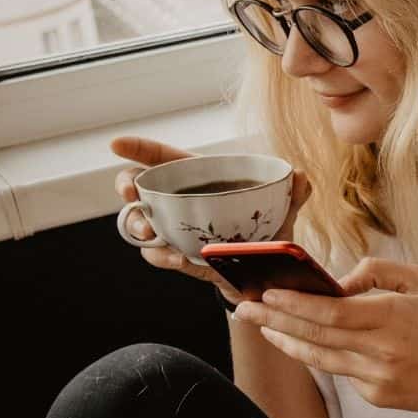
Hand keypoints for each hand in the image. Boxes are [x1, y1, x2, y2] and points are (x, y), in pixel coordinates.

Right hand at [111, 136, 311, 303]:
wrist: (265, 273)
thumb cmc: (267, 229)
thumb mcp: (282, 211)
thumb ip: (292, 193)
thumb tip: (301, 176)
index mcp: (199, 179)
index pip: (163, 158)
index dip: (138, 149)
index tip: (115, 145)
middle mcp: (178, 201)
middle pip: (138, 186)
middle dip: (127, 187)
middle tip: (132, 194)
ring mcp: (173, 229)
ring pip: (140, 222)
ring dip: (140, 226)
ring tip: (152, 233)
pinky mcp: (177, 255)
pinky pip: (159, 255)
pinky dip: (164, 256)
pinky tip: (177, 258)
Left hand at [230, 256, 417, 417]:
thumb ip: (378, 271)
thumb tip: (338, 282)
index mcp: (394, 317)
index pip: (332, 312)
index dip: (296, 303)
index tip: (268, 292)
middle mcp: (382, 350)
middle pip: (316, 334)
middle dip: (275, 319)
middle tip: (245, 309)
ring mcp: (377, 377)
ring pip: (320, 358)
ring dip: (287, 341)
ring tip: (263, 327)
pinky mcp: (376, 396)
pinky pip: (341, 371)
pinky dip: (321, 355)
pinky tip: (303, 342)